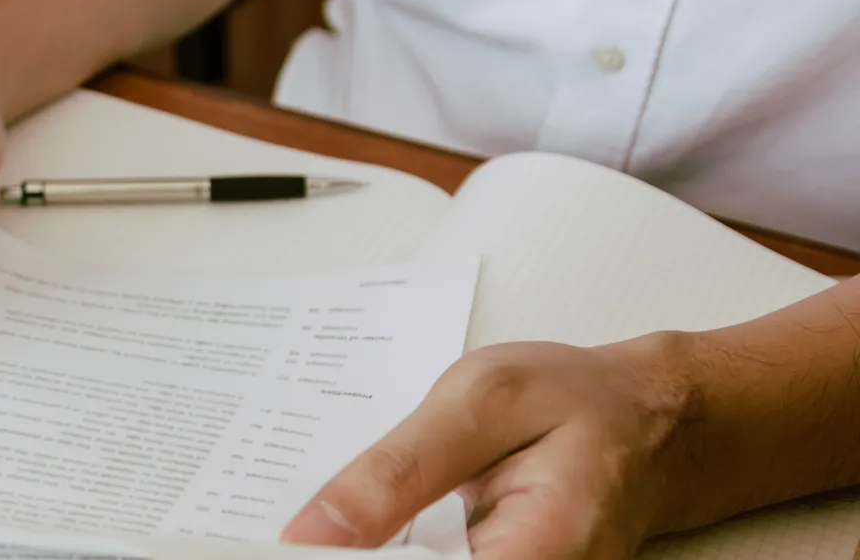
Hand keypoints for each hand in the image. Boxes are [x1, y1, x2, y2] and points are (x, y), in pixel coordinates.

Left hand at [282, 336, 712, 558]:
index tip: (292, 549)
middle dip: (352, 558)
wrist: (654, 425)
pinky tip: (362, 537)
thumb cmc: (581, 404)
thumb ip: (396, 472)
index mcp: (539, 552)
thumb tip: (311, 533)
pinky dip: (390, 556)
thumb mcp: (481, 401)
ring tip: (327, 534)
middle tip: (304, 535)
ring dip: (366, 556)